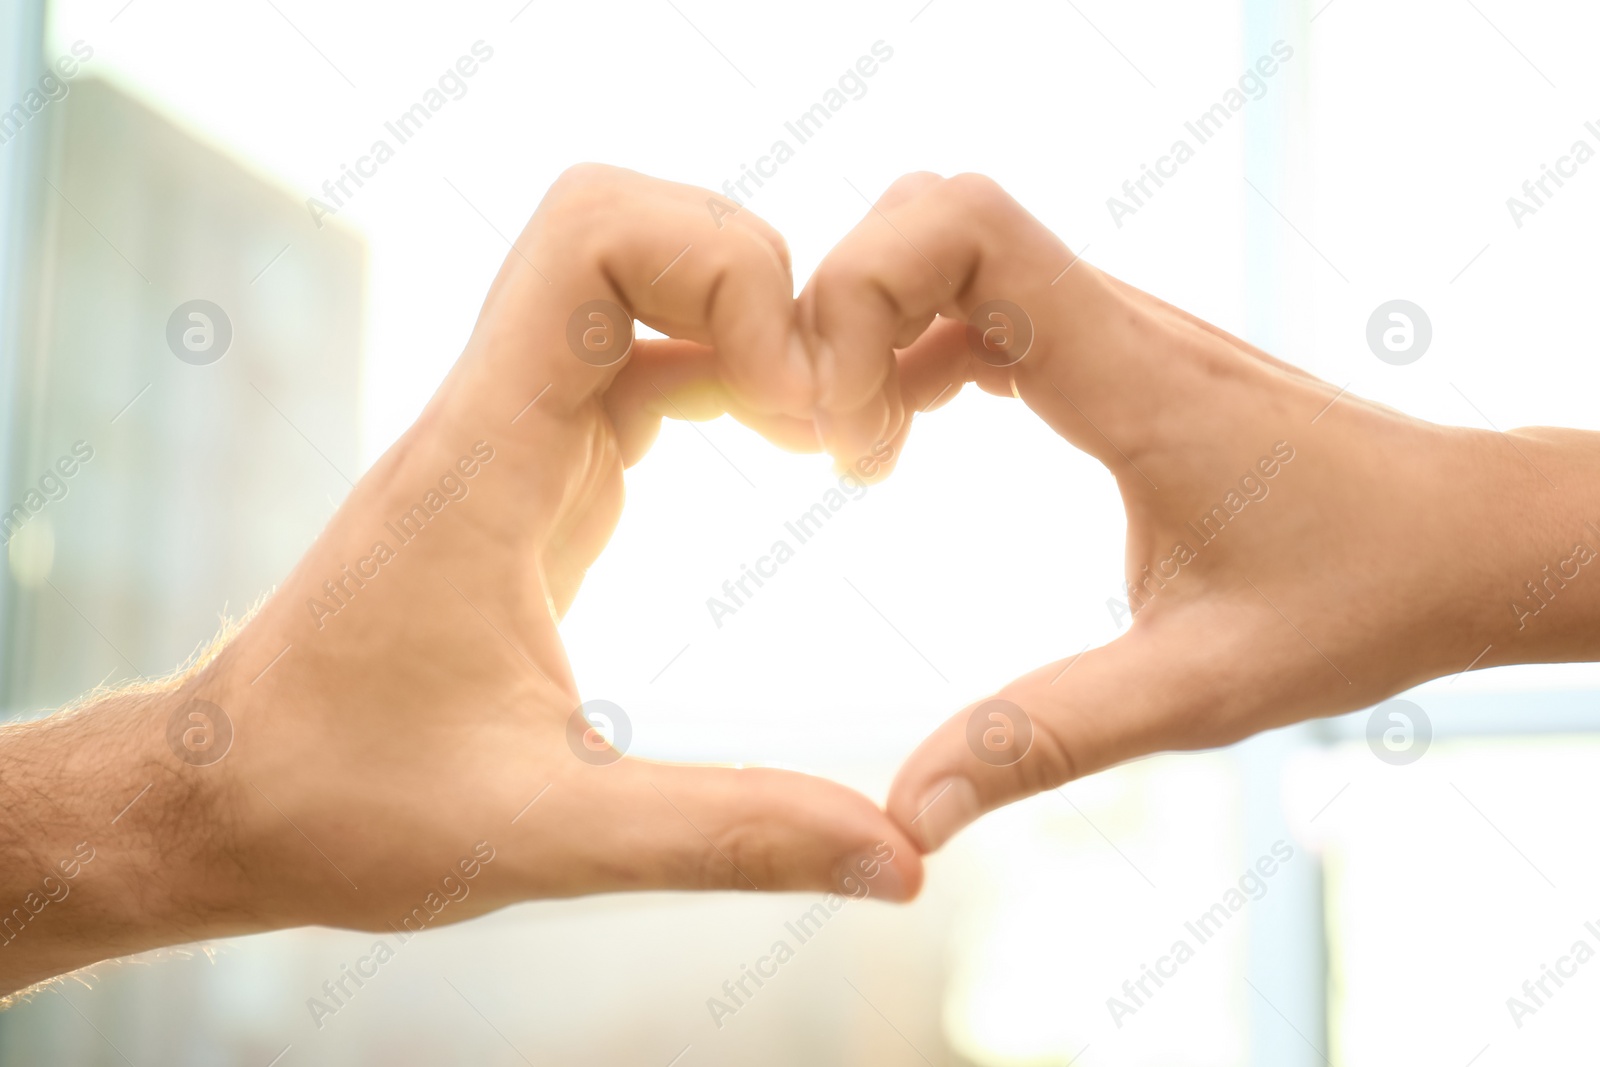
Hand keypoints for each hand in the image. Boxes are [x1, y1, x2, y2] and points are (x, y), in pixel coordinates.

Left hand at [0, 165, 919, 996]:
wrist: (226, 801)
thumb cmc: (343, 808)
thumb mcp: (545, 838)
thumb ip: (725, 837)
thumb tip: (900, 863)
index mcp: (485, 465)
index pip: (590, 246)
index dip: (722, 273)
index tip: (799, 411)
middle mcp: (494, 419)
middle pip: (627, 229)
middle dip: (755, 283)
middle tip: (829, 418)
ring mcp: (510, 436)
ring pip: (637, 285)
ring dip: (748, 325)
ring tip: (829, 440)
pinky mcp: (529, 471)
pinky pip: (640, 361)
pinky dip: (726, 373)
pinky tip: (784, 452)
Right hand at [797, 172, 1599, 851]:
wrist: (1468, 540)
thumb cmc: (1361, 600)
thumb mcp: (1198, 691)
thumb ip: (1046, 741)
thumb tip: (906, 816)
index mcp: (1137, 382)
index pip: (969, 232)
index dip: (865, 295)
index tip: (849, 437)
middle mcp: (1123, 327)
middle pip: (936, 213)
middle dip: (848, 307)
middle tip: (839, 445)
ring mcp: (1118, 328)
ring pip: (952, 244)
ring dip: (876, 327)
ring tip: (861, 453)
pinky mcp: (1115, 351)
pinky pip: (984, 298)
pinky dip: (915, 345)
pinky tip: (906, 439)